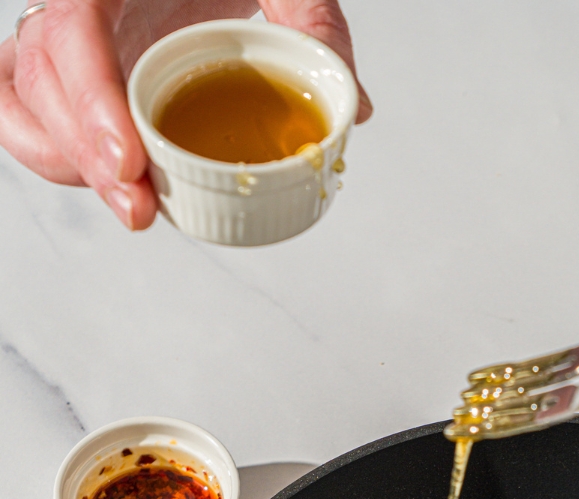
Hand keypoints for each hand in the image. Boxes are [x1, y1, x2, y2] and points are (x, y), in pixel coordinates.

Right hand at [0, 0, 370, 230]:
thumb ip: (313, 17)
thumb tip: (356, 107)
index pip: (73, 31)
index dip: (91, 101)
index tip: (131, 162)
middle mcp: (76, 1)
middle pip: (43, 79)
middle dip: (87, 158)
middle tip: (141, 209)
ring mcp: (62, 35)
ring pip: (25, 100)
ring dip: (70, 164)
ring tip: (132, 203)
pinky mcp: (64, 68)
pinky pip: (21, 108)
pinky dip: (49, 152)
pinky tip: (104, 180)